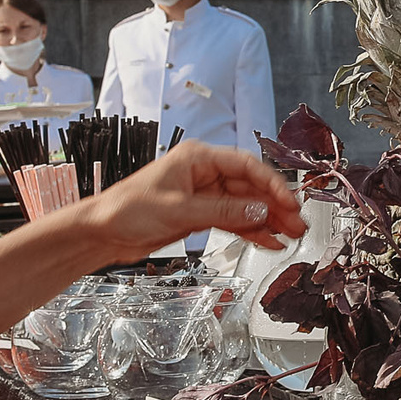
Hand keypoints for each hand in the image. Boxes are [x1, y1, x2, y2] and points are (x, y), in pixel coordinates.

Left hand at [80, 141, 303, 258]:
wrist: (102, 232)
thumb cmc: (128, 210)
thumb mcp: (180, 210)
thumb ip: (224, 211)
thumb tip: (261, 210)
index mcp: (198, 158)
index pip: (246, 166)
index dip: (271, 185)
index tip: (289, 203)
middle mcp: (204, 173)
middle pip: (250, 187)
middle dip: (275, 205)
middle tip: (298, 224)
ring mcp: (203, 194)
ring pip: (244, 205)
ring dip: (267, 220)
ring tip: (290, 235)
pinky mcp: (199, 214)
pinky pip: (232, 219)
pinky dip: (250, 230)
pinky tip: (268, 241)